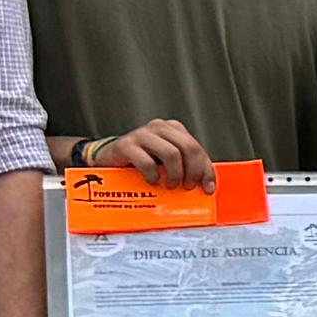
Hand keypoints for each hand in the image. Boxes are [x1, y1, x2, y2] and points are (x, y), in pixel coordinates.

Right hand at [81, 119, 214, 186]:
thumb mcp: (165, 162)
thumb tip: (204, 186)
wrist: (108, 158)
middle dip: (192, 171)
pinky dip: (153, 175)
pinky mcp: (125, 145)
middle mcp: (159, 127)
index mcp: (173, 129)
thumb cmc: (140, 161)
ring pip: (171, 153)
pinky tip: (152, 181)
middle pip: (188, 148)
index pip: (197, 148)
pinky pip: (146, 162)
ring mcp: (141, 134)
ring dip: (175, 174)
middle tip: (186, 187)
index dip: (205, 170)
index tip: (207, 188)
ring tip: (170, 185)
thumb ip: (184, 167)